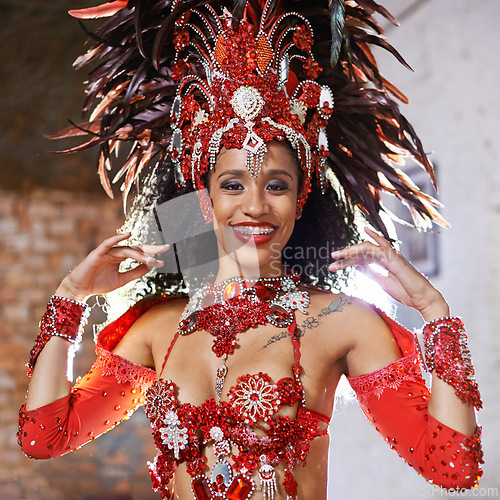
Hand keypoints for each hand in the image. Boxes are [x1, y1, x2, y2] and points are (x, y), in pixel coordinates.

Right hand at [55, 232, 169, 301]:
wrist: (80, 289)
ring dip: (140, 254)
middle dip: (151, 248)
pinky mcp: (97, 254)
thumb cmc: (99, 284)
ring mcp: (107, 252)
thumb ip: (135, 272)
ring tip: (151, 260)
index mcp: (121, 257)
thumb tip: (150, 266)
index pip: (140, 252)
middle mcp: (116, 252)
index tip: (166, 254)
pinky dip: (117, 238)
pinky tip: (127, 234)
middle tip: (166, 248)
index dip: (152, 253)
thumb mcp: (122, 280)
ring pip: (127, 250)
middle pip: (136, 248)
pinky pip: (108, 244)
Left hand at [329, 227, 448, 320]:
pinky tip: (365, 231)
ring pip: (367, 248)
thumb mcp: (381, 282)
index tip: (333, 267)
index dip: (347, 261)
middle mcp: (387, 255)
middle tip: (332, 259)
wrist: (422, 300)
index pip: (361, 258)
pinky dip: (373, 237)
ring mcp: (391, 255)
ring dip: (351, 251)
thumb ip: (370, 273)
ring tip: (337, 256)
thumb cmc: (405, 292)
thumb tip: (357, 265)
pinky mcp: (395, 258)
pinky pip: (382, 245)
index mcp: (383, 262)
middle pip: (362, 252)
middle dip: (346, 256)